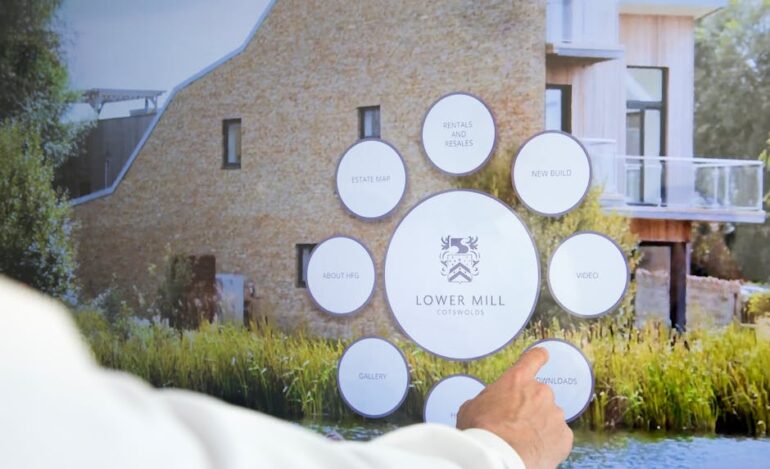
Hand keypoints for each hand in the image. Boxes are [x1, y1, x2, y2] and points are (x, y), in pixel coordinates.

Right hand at [456, 347, 572, 468]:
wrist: (498, 458)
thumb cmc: (481, 432)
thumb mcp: (472, 406)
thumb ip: (489, 398)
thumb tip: (491, 405)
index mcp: (517, 380)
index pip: (533, 359)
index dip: (538, 357)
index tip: (543, 355)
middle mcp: (540, 392)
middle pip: (539, 396)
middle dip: (531, 408)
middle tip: (515, 425)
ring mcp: (555, 414)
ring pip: (549, 418)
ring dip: (540, 426)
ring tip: (522, 442)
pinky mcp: (564, 436)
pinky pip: (558, 437)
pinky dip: (549, 444)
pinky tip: (533, 451)